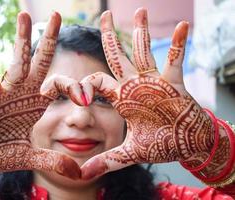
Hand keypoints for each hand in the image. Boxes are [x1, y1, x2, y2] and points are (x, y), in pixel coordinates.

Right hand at [0, 12, 80, 178]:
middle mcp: (24, 92)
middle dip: (48, 40)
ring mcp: (6, 91)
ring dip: (21, 38)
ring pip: (16, 60)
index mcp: (37, 103)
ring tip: (25, 15)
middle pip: (40, 61)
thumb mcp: (31, 156)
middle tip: (56, 15)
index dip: (73, 87)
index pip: (59, 85)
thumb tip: (78, 173)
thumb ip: (53, 160)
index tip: (85, 96)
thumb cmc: (2, 152)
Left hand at [81, 8, 213, 179]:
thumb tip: (82, 175)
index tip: (72, 94)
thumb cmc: (161, 144)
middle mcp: (135, 85)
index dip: (80, 84)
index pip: (95, 82)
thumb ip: (108, 160)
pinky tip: (183, 26)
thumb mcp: (131, 153)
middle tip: (104, 14)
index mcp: (122, 98)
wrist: (186, 143)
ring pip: (143, 52)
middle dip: (109, 37)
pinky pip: (176, 60)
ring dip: (142, 33)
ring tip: (139, 11)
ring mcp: (154, 81)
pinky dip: (179, 44)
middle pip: (117, 56)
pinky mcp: (174, 82)